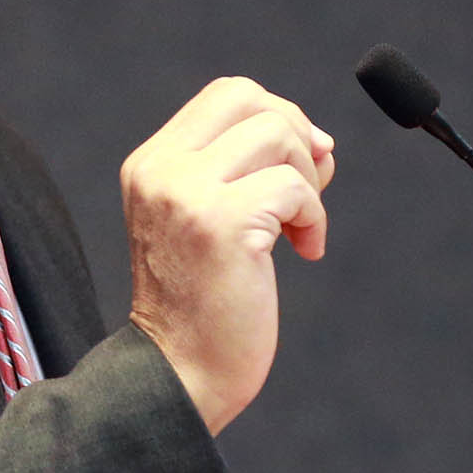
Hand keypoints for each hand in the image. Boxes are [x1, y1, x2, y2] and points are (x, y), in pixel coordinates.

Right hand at [121, 77, 334, 433]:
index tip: (298, 167)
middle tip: (305, 194)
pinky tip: (304, 252)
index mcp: (151, 164)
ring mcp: (187, 193)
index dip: (278, 116)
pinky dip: (314, 218)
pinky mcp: (221, 223)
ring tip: (299, 231)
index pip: (228, 95)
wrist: (177, 376)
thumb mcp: (207, 221)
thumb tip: (320, 140)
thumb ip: (244, 173)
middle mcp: (161, 170)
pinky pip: (295, 188)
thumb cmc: (202, 306)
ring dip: (308, 182)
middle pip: (253, 100)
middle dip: (298, 137)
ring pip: (279, 135)